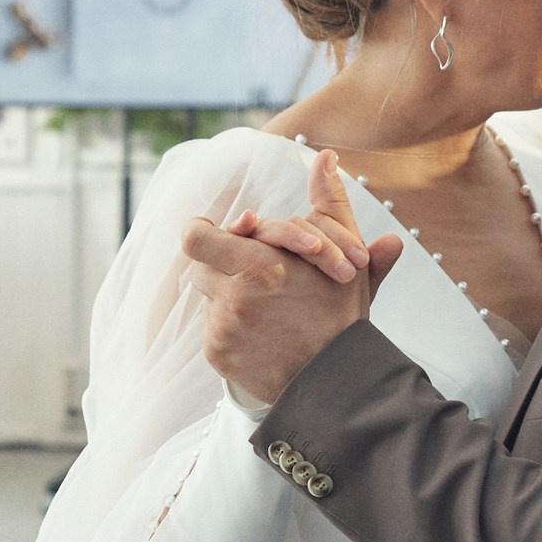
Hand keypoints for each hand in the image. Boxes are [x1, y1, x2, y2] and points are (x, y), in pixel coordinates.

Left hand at [185, 152, 403, 403]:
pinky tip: (261, 334)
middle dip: (223, 266)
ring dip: (227, 296)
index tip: (220, 233)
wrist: (339, 385)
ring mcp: (222, 330)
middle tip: (252, 273)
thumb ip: (331, 204)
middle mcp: (234, 300)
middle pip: (200, 266)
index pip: (195, 238)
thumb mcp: (346, 257)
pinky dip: (230, 328)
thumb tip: (325, 157)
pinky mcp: (217, 355)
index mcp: (261, 268)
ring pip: (207, 297)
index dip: (202, 231)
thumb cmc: (342, 317)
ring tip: (264, 307)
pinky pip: (210, 329)